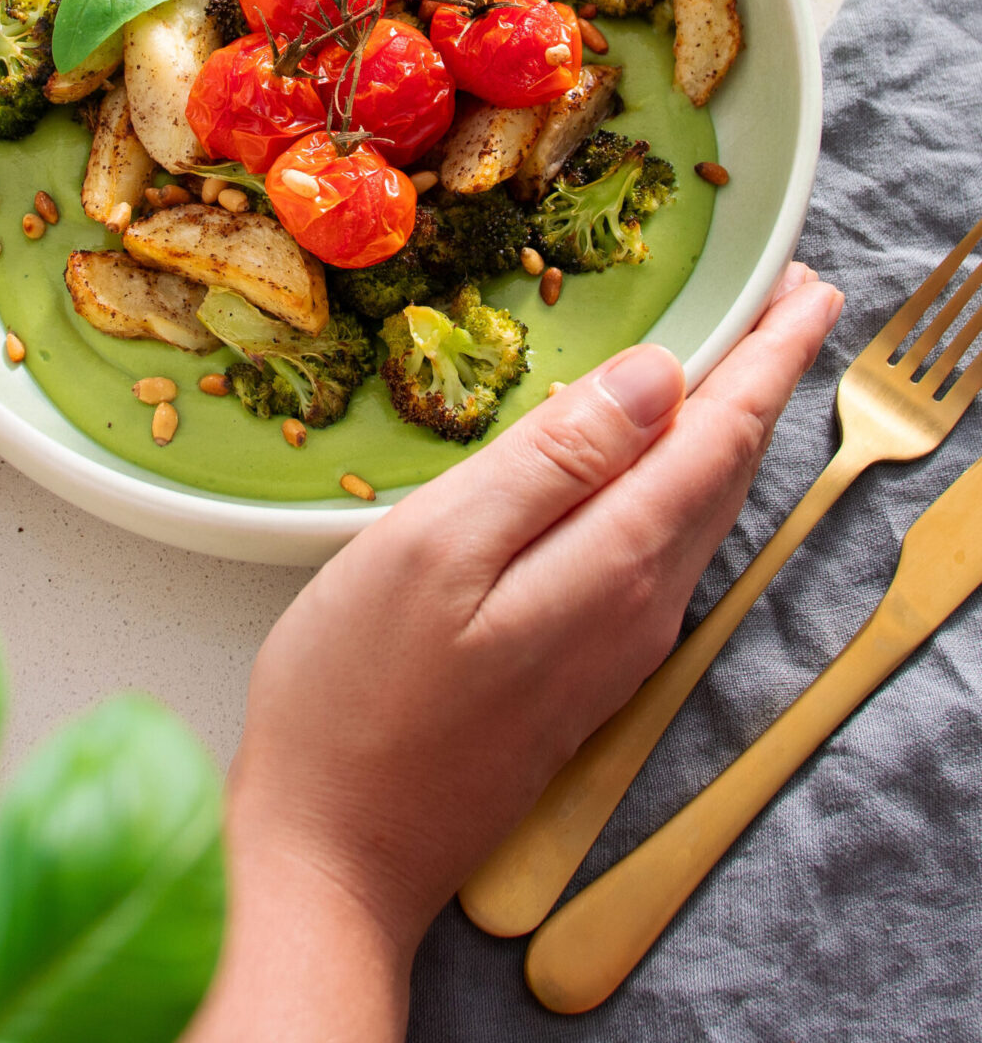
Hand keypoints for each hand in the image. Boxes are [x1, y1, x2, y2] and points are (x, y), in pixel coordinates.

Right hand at [189, 265, 841, 1041]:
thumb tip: (658, 379)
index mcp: (614, 563)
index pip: (720, 434)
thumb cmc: (359, 691)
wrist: (336, 852)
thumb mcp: (439, 547)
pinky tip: (662, 468)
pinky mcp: (585, 672)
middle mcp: (642, 607)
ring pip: (703, 515)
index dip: (769, 355)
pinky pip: (665, 554)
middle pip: (726, 473)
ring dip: (729, 432)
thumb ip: (554, 462)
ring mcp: (617, 648)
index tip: (805, 289)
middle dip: (765, 382)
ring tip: (742, 365)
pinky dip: (684, 486)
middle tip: (786, 304)